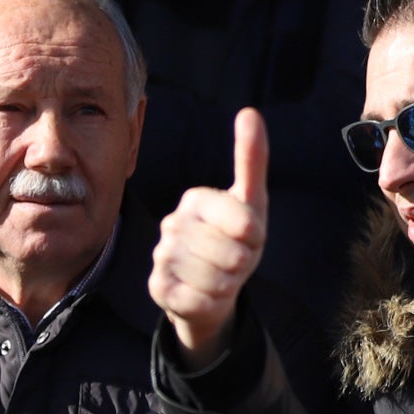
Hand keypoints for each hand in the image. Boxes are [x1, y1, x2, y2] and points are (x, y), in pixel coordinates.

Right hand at [150, 109, 269, 366]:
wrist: (213, 288)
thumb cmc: (236, 241)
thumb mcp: (252, 203)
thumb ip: (252, 159)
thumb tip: (250, 111)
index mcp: (196, 199)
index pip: (242, 221)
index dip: (255, 236)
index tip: (250, 236)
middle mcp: (173, 224)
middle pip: (231, 255)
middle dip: (244, 264)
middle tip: (236, 261)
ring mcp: (162, 256)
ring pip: (215, 280)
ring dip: (229, 284)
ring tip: (222, 276)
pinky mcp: (158, 287)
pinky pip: (198, 301)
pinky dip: (212, 302)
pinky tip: (205, 293)